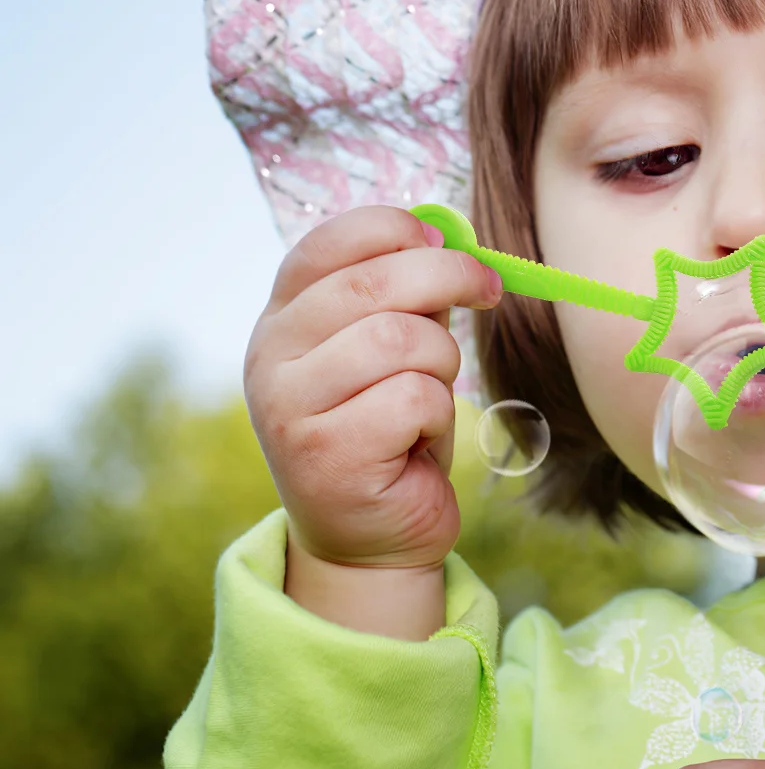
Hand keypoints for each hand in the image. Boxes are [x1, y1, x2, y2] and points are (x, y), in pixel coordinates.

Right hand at [243, 206, 501, 629]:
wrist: (369, 538)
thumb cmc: (390, 429)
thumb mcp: (392, 349)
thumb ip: (405, 295)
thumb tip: (448, 234)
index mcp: (282, 318)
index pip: (327, 244)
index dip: (394, 229)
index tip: (444, 238)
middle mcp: (270, 356)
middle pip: (373, 282)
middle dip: (449, 275)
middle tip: (490, 289)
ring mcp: (288, 407)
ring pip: (400, 339)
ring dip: (443, 360)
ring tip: (432, 393)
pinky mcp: (324, 455)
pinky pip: (413, 398)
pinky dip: (436, 412)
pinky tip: (418, 439)